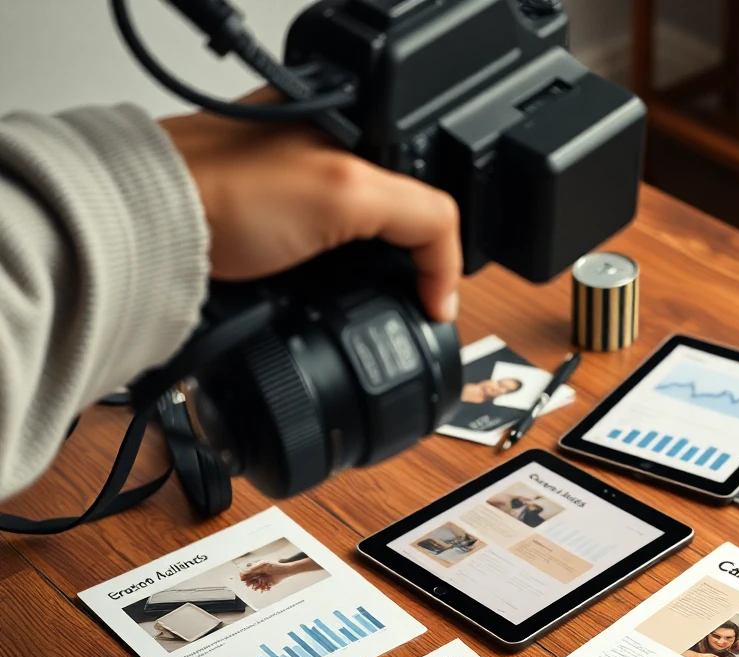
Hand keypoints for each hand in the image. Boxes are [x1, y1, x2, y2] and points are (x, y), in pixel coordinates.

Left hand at [159, 89, 460, 321]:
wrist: (151, 232)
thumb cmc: (224, 190)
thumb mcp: (349, 192)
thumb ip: (423, 220)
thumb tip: (447, 287)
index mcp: (353, 130)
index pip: (427, 198)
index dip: (437, 252)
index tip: (430, 298)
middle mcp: (324, 165)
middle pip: (393, 236)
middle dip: (392, 273)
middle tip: (373, 294)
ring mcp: (293, 206)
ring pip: (355, 267)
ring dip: (352, 293)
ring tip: (329, 299)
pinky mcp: (267, 243)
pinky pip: (316, 285)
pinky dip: (317, 302)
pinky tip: (304, 301)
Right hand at [239, 560, 293, 590]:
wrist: (285, 571)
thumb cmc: (275, 566)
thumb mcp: (263, 567)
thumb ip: (254, 570)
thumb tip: (245, 572)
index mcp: (258, 568)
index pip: (249, 572)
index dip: (245, 576)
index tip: (241, 579)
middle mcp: (260, 573)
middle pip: (251, 579)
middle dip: (250, 582)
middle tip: (248, 584)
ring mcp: (263, 579)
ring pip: (256, 584)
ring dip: (256, 585)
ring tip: (256, 586)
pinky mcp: (267, 584)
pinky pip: (261, 587)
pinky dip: (261, 588)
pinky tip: (262, 587)